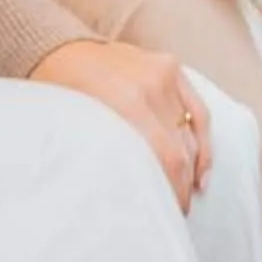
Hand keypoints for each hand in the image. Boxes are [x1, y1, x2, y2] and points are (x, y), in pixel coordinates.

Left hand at [31, 39, 214, 211]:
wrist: (57, 48)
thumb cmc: (59, 94)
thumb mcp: (75, 128)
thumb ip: (105, 157)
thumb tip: (130, 198)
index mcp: (125, 102)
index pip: (166, 157)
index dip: (174, 191)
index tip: (169, 213)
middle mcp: (150, 86)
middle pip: (182, 149)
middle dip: (181, 184)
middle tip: (175, 208)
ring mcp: (163, 73)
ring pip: (192, 132)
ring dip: (193, 166)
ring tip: (189, 191)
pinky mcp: (170, 67)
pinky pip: (198, 109)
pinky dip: (203, 139)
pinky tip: (201, 166)